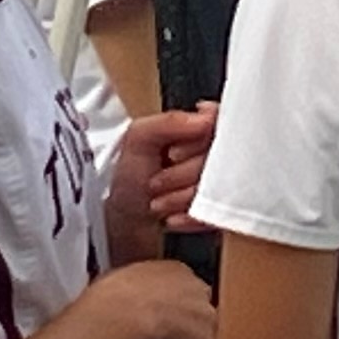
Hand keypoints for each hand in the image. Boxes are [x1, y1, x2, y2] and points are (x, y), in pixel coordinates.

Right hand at [95, 256, 217, 338]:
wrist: (119, 319)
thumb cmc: (110, 300)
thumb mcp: (120, 280)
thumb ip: (137, 290)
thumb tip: (127, 305)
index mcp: (176, 270)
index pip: (179, 294)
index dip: (162, 315)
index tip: (145, 327)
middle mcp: (198, 290)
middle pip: (192, 317)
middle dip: (172, 334)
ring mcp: (207, 319)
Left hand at [107, 105, 217, 256]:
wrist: (116, 221)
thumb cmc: (125, 176)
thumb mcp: (138, 138)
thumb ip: (171, 122)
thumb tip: (207, 117)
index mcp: (198, 128)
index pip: (222, 126)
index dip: (199, 144)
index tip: (174, 154)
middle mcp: (213, 153)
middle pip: (221, 161)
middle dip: (184, 175)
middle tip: (156, 181)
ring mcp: (217, 185)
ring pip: (219, 190)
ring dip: (183, 198)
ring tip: (157, 202)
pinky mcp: (218, 212)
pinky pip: (218, 217)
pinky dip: (192, 218)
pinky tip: (172, 218)